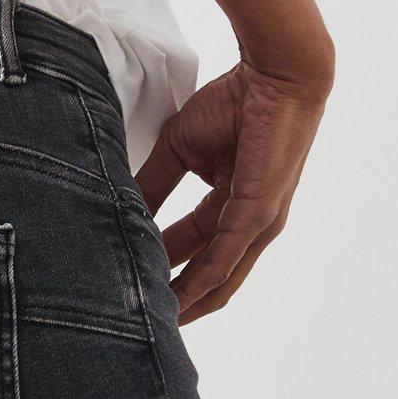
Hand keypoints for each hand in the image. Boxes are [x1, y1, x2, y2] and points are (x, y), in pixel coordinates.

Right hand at [133, 54, 332, 324]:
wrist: (273, 76)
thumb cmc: (235, 103)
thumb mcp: (181, 148)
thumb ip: (155, 181)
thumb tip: (124, 207)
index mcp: (231, 205)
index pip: (192, 248)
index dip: (163, 268)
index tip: (131, 284)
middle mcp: (248, 223)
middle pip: (208, 276)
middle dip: (176, 299)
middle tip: (139, 322)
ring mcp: (256, 223)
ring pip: (218, 278)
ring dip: (187, 301)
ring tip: (153, 322)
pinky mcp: (258, 214)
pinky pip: (225, 257)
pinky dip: (199, 282)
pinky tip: (177, 298)